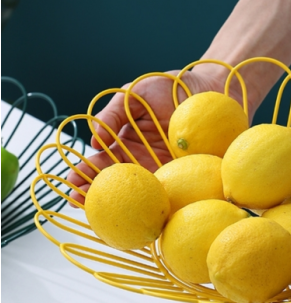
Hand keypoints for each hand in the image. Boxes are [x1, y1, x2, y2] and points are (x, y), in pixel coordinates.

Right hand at [67, 67, 234, 204]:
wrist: (208, 88)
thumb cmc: (169, 87)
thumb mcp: (134, 95)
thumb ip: (112, 114)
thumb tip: (94, 142)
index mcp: (125, 142)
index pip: (100, 162)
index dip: (84, 173)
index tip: (71, 183)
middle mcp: (141, 160)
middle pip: (116, 183)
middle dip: (95, 195)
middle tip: (77, 203)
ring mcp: (162, 169)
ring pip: (139, 192)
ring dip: (121, 205)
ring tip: (101, 215)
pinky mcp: (184, 172)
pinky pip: (168, 189)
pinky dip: (156, 203)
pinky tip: (143, 213)